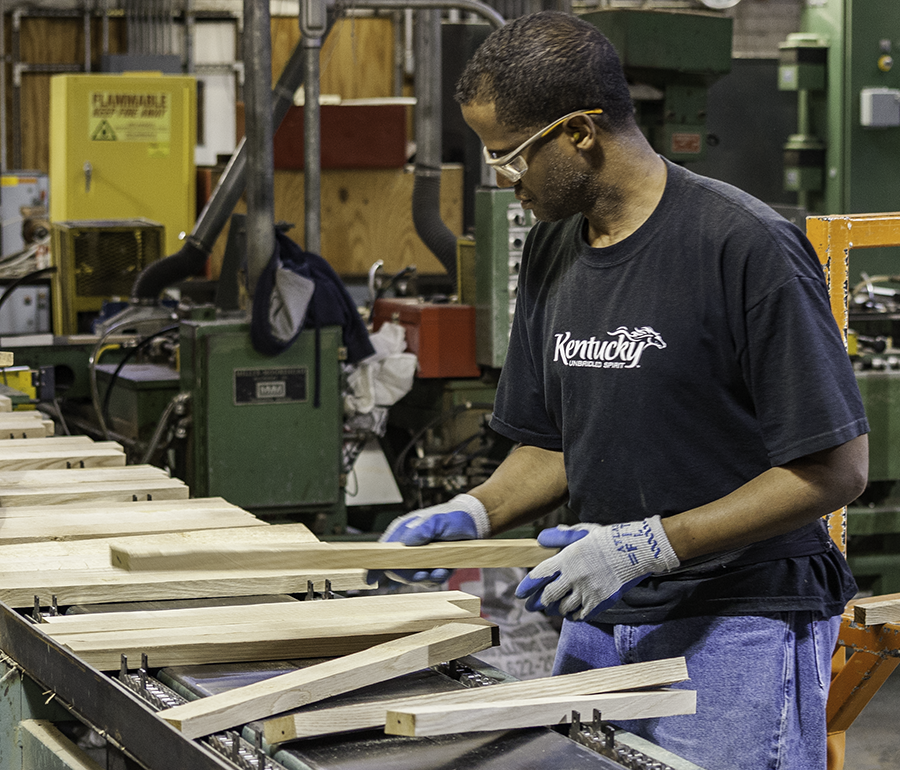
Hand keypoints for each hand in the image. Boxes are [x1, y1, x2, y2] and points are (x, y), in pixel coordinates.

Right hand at [366, 494, 489, 586]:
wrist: (473, 524)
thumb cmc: (454, 517)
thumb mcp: (440, 520)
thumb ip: (424, 529)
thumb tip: (407, 540)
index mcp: (403, 532)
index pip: (383, 551)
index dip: (375, 566)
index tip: (370, 579)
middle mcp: (407, 546)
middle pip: (396, 570)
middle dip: (410, 576)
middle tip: (425, 574)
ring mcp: (418, 557)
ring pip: (413, 578)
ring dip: (427, 578)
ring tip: (441, 569)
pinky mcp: (430, 566)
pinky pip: (427, 580)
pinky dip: (436, 578)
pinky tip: (444, 570)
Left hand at [515, 516, 679, 620]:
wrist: (635, 551)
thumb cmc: (607, 539)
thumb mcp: (582, 532)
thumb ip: (560, 537)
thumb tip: (541, 538)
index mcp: (567, 558)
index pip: (539, 575)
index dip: (527, 586)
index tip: (520, 594)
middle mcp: (573, 576)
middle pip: (548, 596)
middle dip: (538, 602)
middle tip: (533, 606)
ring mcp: (586, 591)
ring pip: (563, 608)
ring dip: (555, 609)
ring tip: (552, 609)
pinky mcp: (599, 602)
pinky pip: (580, 615)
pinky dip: (572, 616)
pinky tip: (570, 614)